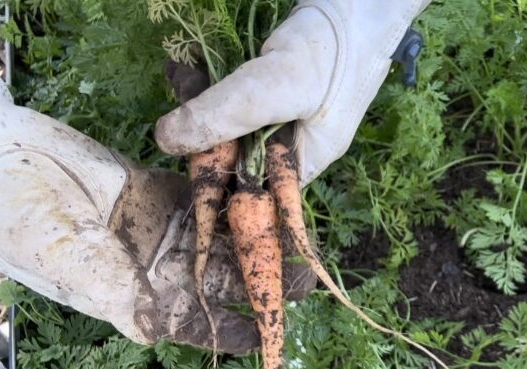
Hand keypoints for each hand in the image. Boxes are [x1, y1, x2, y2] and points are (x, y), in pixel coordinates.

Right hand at [0, 51, 314, 354]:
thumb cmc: (16, 217)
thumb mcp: (64, 260)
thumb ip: (112, 291)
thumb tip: (155, 328)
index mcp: (130, 295)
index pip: (192, 324)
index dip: (230, 331)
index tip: (268, 331)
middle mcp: (151, 265)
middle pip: (217, 278)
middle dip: (258, 278)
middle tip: (304, 280)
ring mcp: (159, 226)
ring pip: (219, 236)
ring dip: (256, 237)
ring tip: (295, 237)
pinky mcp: (160, 188)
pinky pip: (206, 194)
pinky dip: (233, 194)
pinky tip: (263, 194)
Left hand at [155, 0, 430, 186]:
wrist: (360, 6)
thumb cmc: (329, 56)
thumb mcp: (274, 88)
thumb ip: (225, 114)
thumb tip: (166, 141)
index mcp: (302, 164)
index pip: (252, 192)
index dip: (215, 186)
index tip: (181, 165)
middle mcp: (291, 147)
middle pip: (236, 158)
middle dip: (202, 140)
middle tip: (174, 122)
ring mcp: (282, 117)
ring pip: (231, 127)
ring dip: (203, 110)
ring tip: (180, 83)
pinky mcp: (272, 91)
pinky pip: (235, 99)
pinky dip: (212, 87)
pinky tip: (189, 72)